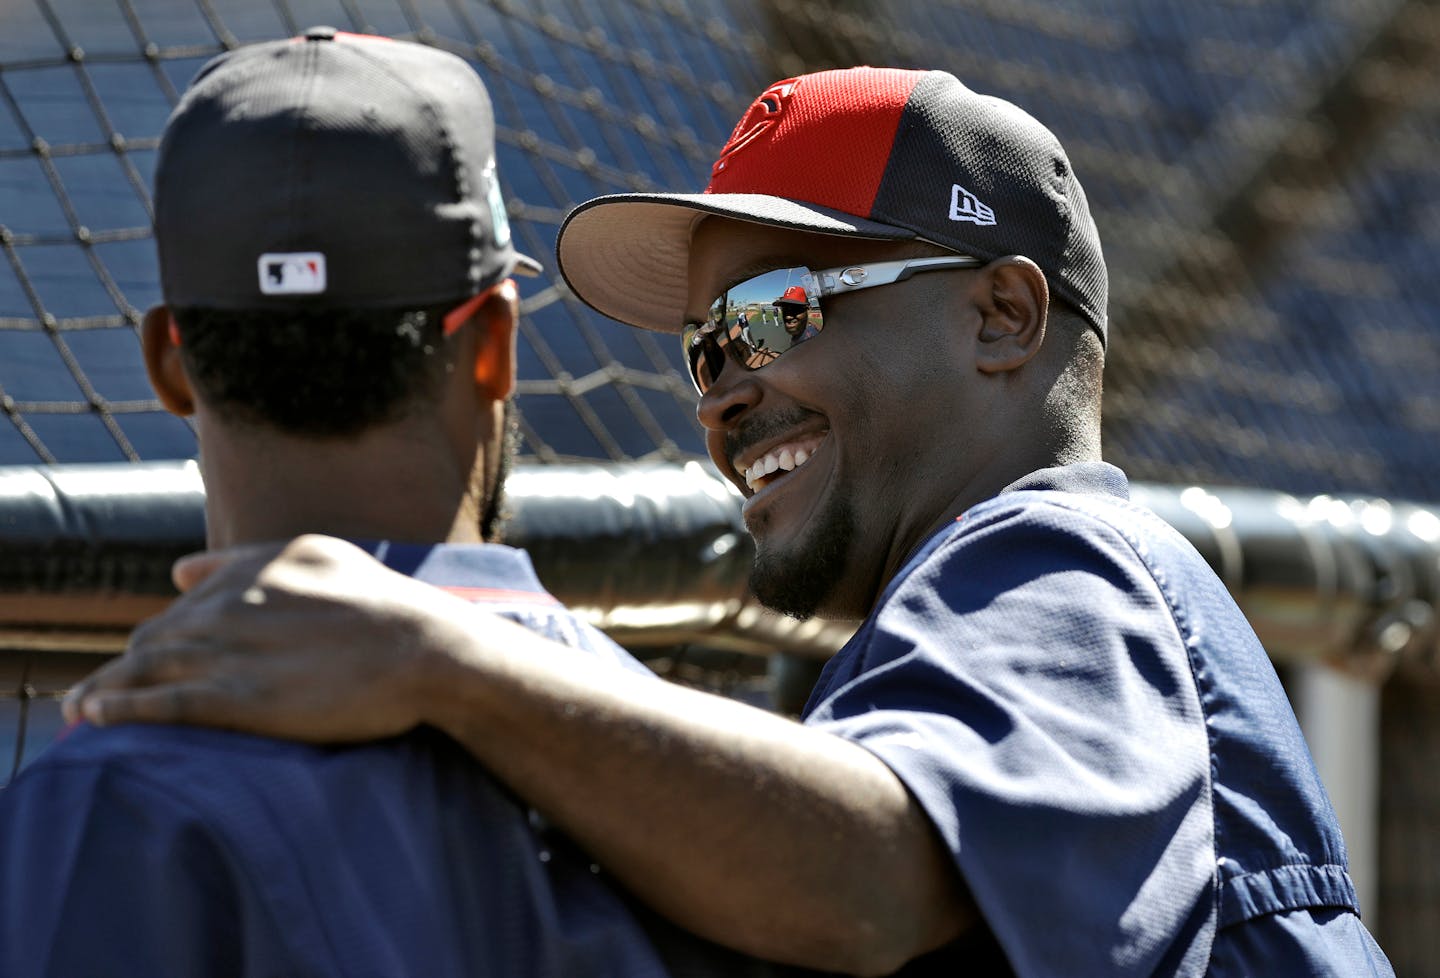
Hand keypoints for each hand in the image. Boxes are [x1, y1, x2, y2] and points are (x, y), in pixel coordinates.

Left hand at [63, 534, 472, 741]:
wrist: (429, 650)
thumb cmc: (388, 609)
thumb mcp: (322, 558)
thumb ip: (251, 560)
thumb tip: (179, 569)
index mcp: (255, 567)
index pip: (185, 600)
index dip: (166, 632)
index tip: (154, 655)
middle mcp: (232, 601)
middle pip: (157, 634)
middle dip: (129, 662)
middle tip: (110, 690)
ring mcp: (231, 648)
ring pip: (145, 666)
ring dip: (104, 688)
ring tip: (81, 709)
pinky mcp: (236, 696)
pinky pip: (157, 704)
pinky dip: (118, 710)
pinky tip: (95, 718)